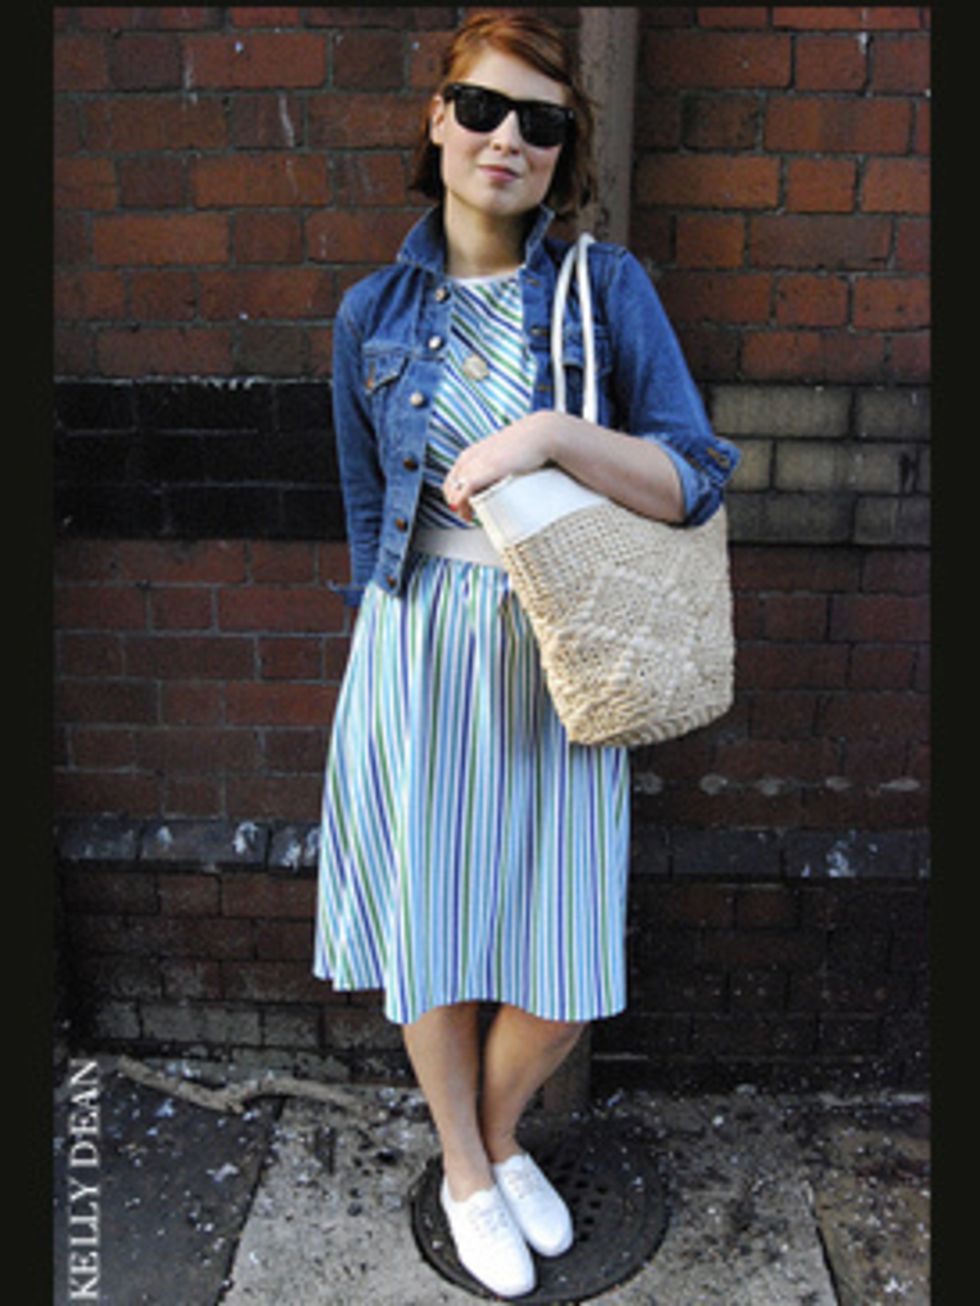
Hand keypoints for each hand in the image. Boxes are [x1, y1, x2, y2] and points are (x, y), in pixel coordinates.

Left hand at [442, 411, 559, 522]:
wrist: (538, 435)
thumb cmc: (527, 445)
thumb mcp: (504, 454)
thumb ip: (496, 465)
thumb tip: (499, 479)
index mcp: (471, 453)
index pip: (452, 477)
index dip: (455, 493)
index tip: (465, 504)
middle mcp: (468, 458)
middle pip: (449, 487)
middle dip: (455, 503)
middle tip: (467, 514)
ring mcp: (473, 466)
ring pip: (453, 493)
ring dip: (459, 508)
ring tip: (470, 517)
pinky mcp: (481, 474)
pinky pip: (461, 495)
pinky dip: (462, 507)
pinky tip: (469, 516)